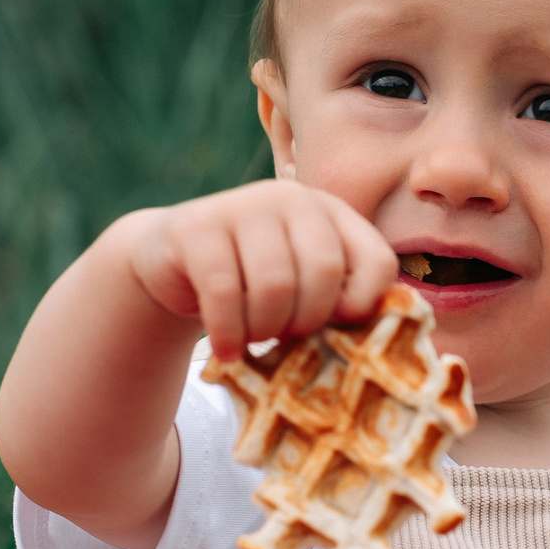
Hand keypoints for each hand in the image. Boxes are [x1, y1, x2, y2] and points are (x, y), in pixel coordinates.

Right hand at [118, 179, 398, 359]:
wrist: (171, 264)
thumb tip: (378, 342)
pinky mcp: (196, 228)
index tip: (336, 327)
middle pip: (324, 272)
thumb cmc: (251, 286)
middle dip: (307, 321)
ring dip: (265, 330)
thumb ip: (338, 300)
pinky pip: (224, 292)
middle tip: (285, 338)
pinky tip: (226, 350)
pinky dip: (229, 333)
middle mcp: (291, 198)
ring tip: (253, 339)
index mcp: (331, 213)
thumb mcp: (302, 287)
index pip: (377, 260)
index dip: (362, 305)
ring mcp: (242, 206)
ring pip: (275, 285)